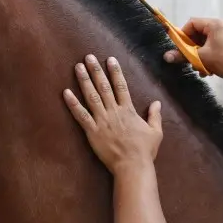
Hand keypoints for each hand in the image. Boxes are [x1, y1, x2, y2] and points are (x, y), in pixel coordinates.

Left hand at [63, 55, 162, 173]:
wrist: (132, 166)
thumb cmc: (145, 151)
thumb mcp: (156, 132)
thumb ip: (155, 116)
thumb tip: (157, 103)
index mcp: (128, 110)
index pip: (121, 86)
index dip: (115, 71)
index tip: (109, 59)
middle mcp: (114, 112)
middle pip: (103, 86)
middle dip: (96, 70)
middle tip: (88, 57)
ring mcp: (102, 121)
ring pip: (91, 96)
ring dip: (84, 80)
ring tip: (78, 67)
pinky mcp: (92, 131)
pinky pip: (80, 115)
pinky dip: (73, 104)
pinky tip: (65, 92)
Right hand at [164, 18, 222, 79]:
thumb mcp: (201, 58)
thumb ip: (183, 55)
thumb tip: (166, 56)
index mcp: (214, 24)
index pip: (192, 23)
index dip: (183, 35)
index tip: (180, 48)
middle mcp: (221, 25)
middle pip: (198, 32)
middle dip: (192, 48)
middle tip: (189, 59)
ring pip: (204, 41)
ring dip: (199, 54)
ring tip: (199, 67)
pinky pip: (212, 45)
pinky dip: (207, 55)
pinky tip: (208, 69)